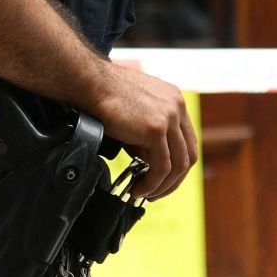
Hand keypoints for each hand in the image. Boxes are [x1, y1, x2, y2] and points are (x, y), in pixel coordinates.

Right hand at [86, 63, 197, 199]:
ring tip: (145, 194)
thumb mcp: (133, 114)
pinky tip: (138, 188)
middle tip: (155, 192)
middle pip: (188, 155)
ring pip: (178, 165)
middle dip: (173, 180)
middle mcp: (177, 107)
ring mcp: (169, 117)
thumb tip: (145, 161)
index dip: (177, 165)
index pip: (186, 140)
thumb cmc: (102, 94)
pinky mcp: (156, 129)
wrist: (88, 83)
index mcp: (173, 101)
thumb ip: (144, 135)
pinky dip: (152, 183)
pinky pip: (161, 167)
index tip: (161, 179)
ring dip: (162, 185)